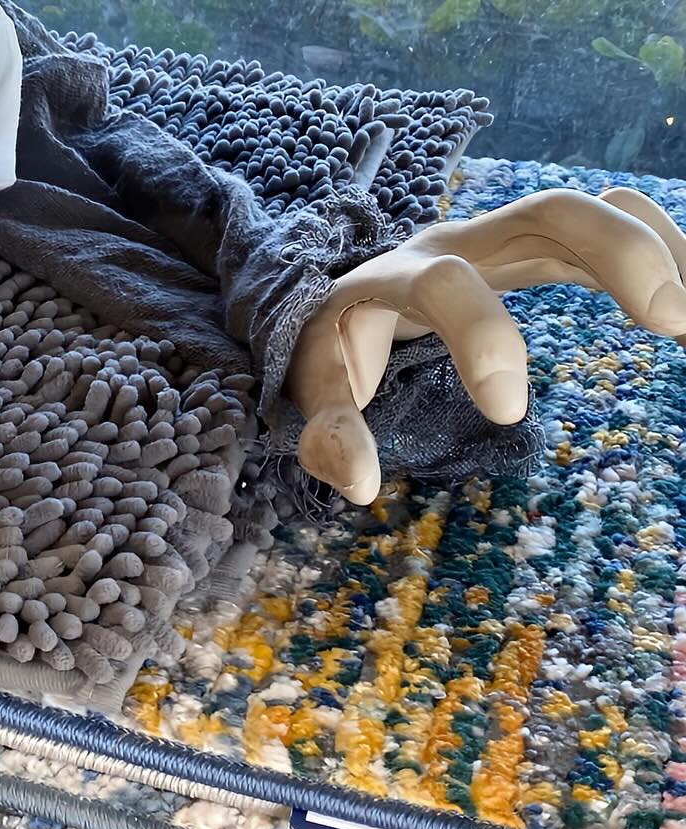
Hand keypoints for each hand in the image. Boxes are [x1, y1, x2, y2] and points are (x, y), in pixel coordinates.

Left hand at [287, 187, 685, 503]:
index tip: (508, 413)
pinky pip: (606, 229)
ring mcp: (502, 237)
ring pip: (589, 212)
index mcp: (394, 275)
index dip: (482, 338)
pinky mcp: (537, 248)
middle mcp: (457, 240)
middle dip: (614, 252)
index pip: (445, 284)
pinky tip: (683, 301)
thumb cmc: (335, 348)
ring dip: (653, 248)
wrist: (339, 298)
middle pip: (546, 211)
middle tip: (668, 321)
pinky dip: (655, 250)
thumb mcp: (315, 391)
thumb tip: (360, 482)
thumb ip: (326, 434)